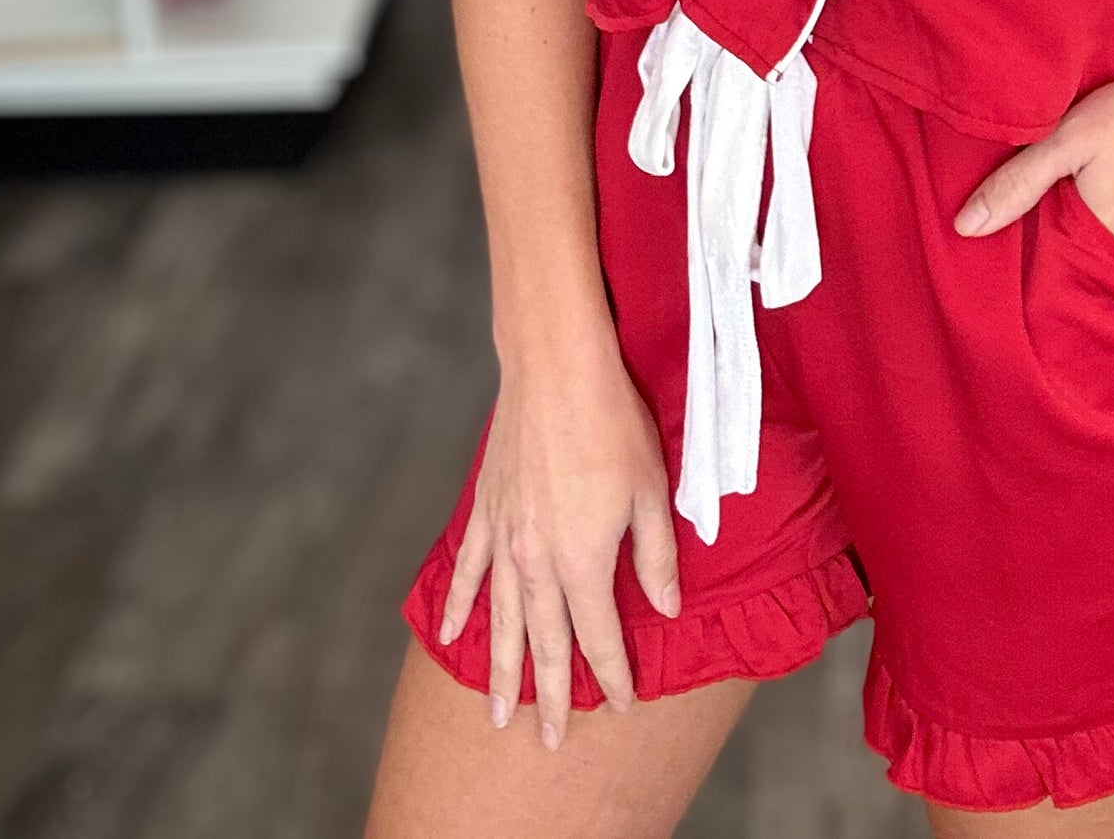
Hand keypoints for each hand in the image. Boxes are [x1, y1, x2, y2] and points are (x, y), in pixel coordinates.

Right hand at [436, 334, 680, 748]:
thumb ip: (656, 557)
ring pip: (502, 620)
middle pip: (544, 643)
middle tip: (550, 742)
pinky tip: (449, 635)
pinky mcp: (486, 511)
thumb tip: (665, 610)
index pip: (599, 636)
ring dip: (500, 670)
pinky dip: (458, 606)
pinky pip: (469, 571)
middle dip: (550, 695)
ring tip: (498, 714)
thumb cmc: (613, 425)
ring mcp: (505, 539)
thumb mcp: (651, 492)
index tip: (622, 704)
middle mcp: (537, 561)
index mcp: (582, 561)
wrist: (556, 370)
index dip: (612, 674)